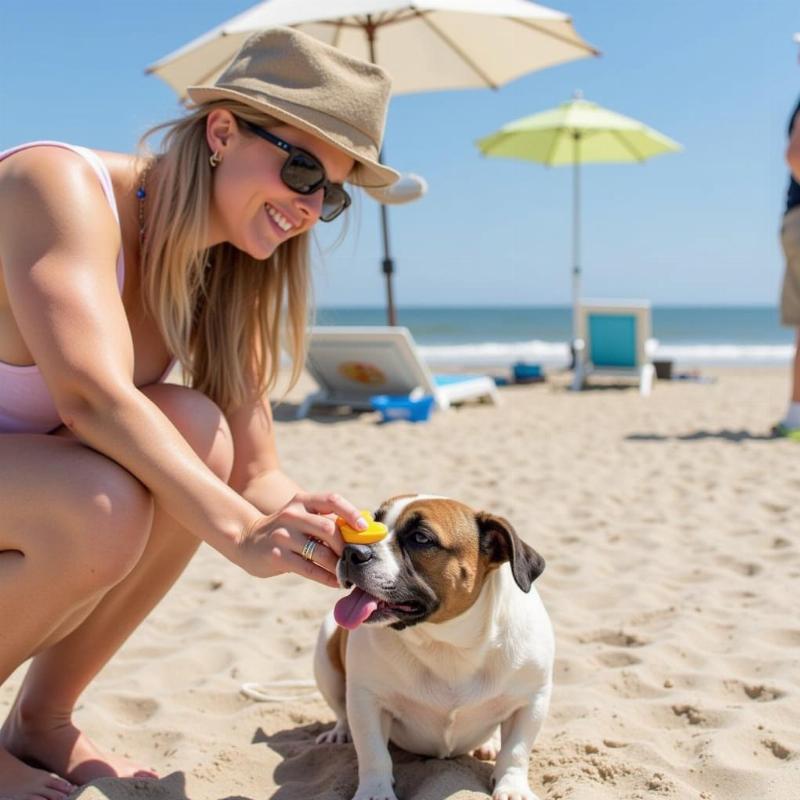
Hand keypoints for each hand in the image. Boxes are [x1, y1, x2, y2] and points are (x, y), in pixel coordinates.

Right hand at [234, 492, 366, 586]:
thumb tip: (362, 532)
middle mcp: (292, 514)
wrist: (247, 541)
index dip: (351, 513)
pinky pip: (309, 568)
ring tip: (347, 574)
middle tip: (355, 559)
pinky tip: (335, 582)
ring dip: (338, 565)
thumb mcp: (302, 517)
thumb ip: (326, 521)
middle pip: (329, 528)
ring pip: (320, 552)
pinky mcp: (276, 555)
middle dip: (345, 546)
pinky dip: (326, 577)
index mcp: (302, 501)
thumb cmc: (286, 531)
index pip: (331, 500)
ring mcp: (282, 535)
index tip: (364, 528)